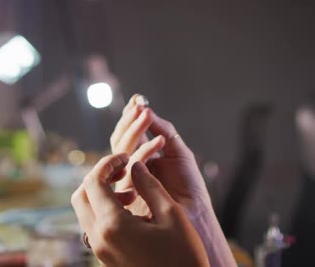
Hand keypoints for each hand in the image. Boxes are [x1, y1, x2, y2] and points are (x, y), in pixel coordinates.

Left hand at [71, 153, 208, 266]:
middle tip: (124, 169)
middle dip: (99, 176)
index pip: (93, 182)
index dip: (107, 163)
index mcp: (113, 225)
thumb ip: (149, 186)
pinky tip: (131, 208)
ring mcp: (100, 250)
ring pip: (84, 211)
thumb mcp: (171, 214)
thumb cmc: (183, 256)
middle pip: (80, 195)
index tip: (126, 157)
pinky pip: (93, 225)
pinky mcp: (105, 257)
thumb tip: (135, 166)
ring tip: (131, 190)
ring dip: (101, 193)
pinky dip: (105, 209)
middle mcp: (99, 238)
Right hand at [110, 95, 210, 218]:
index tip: (137, 99)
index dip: (130, 117)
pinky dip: (146, 151)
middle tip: (140, 107)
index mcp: (139, 159)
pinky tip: (160, 141)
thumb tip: (146, 109)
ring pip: (122, 150)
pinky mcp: (130, 192)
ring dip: (135, 130)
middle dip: (129, 121)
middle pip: (119, 140)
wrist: (195, 214)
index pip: (127, 134)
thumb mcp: (177, 151)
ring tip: (148, 115)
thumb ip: (163, 130)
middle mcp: (130, 168)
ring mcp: (127, 181)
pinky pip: (132, 167)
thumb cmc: (188, 185)